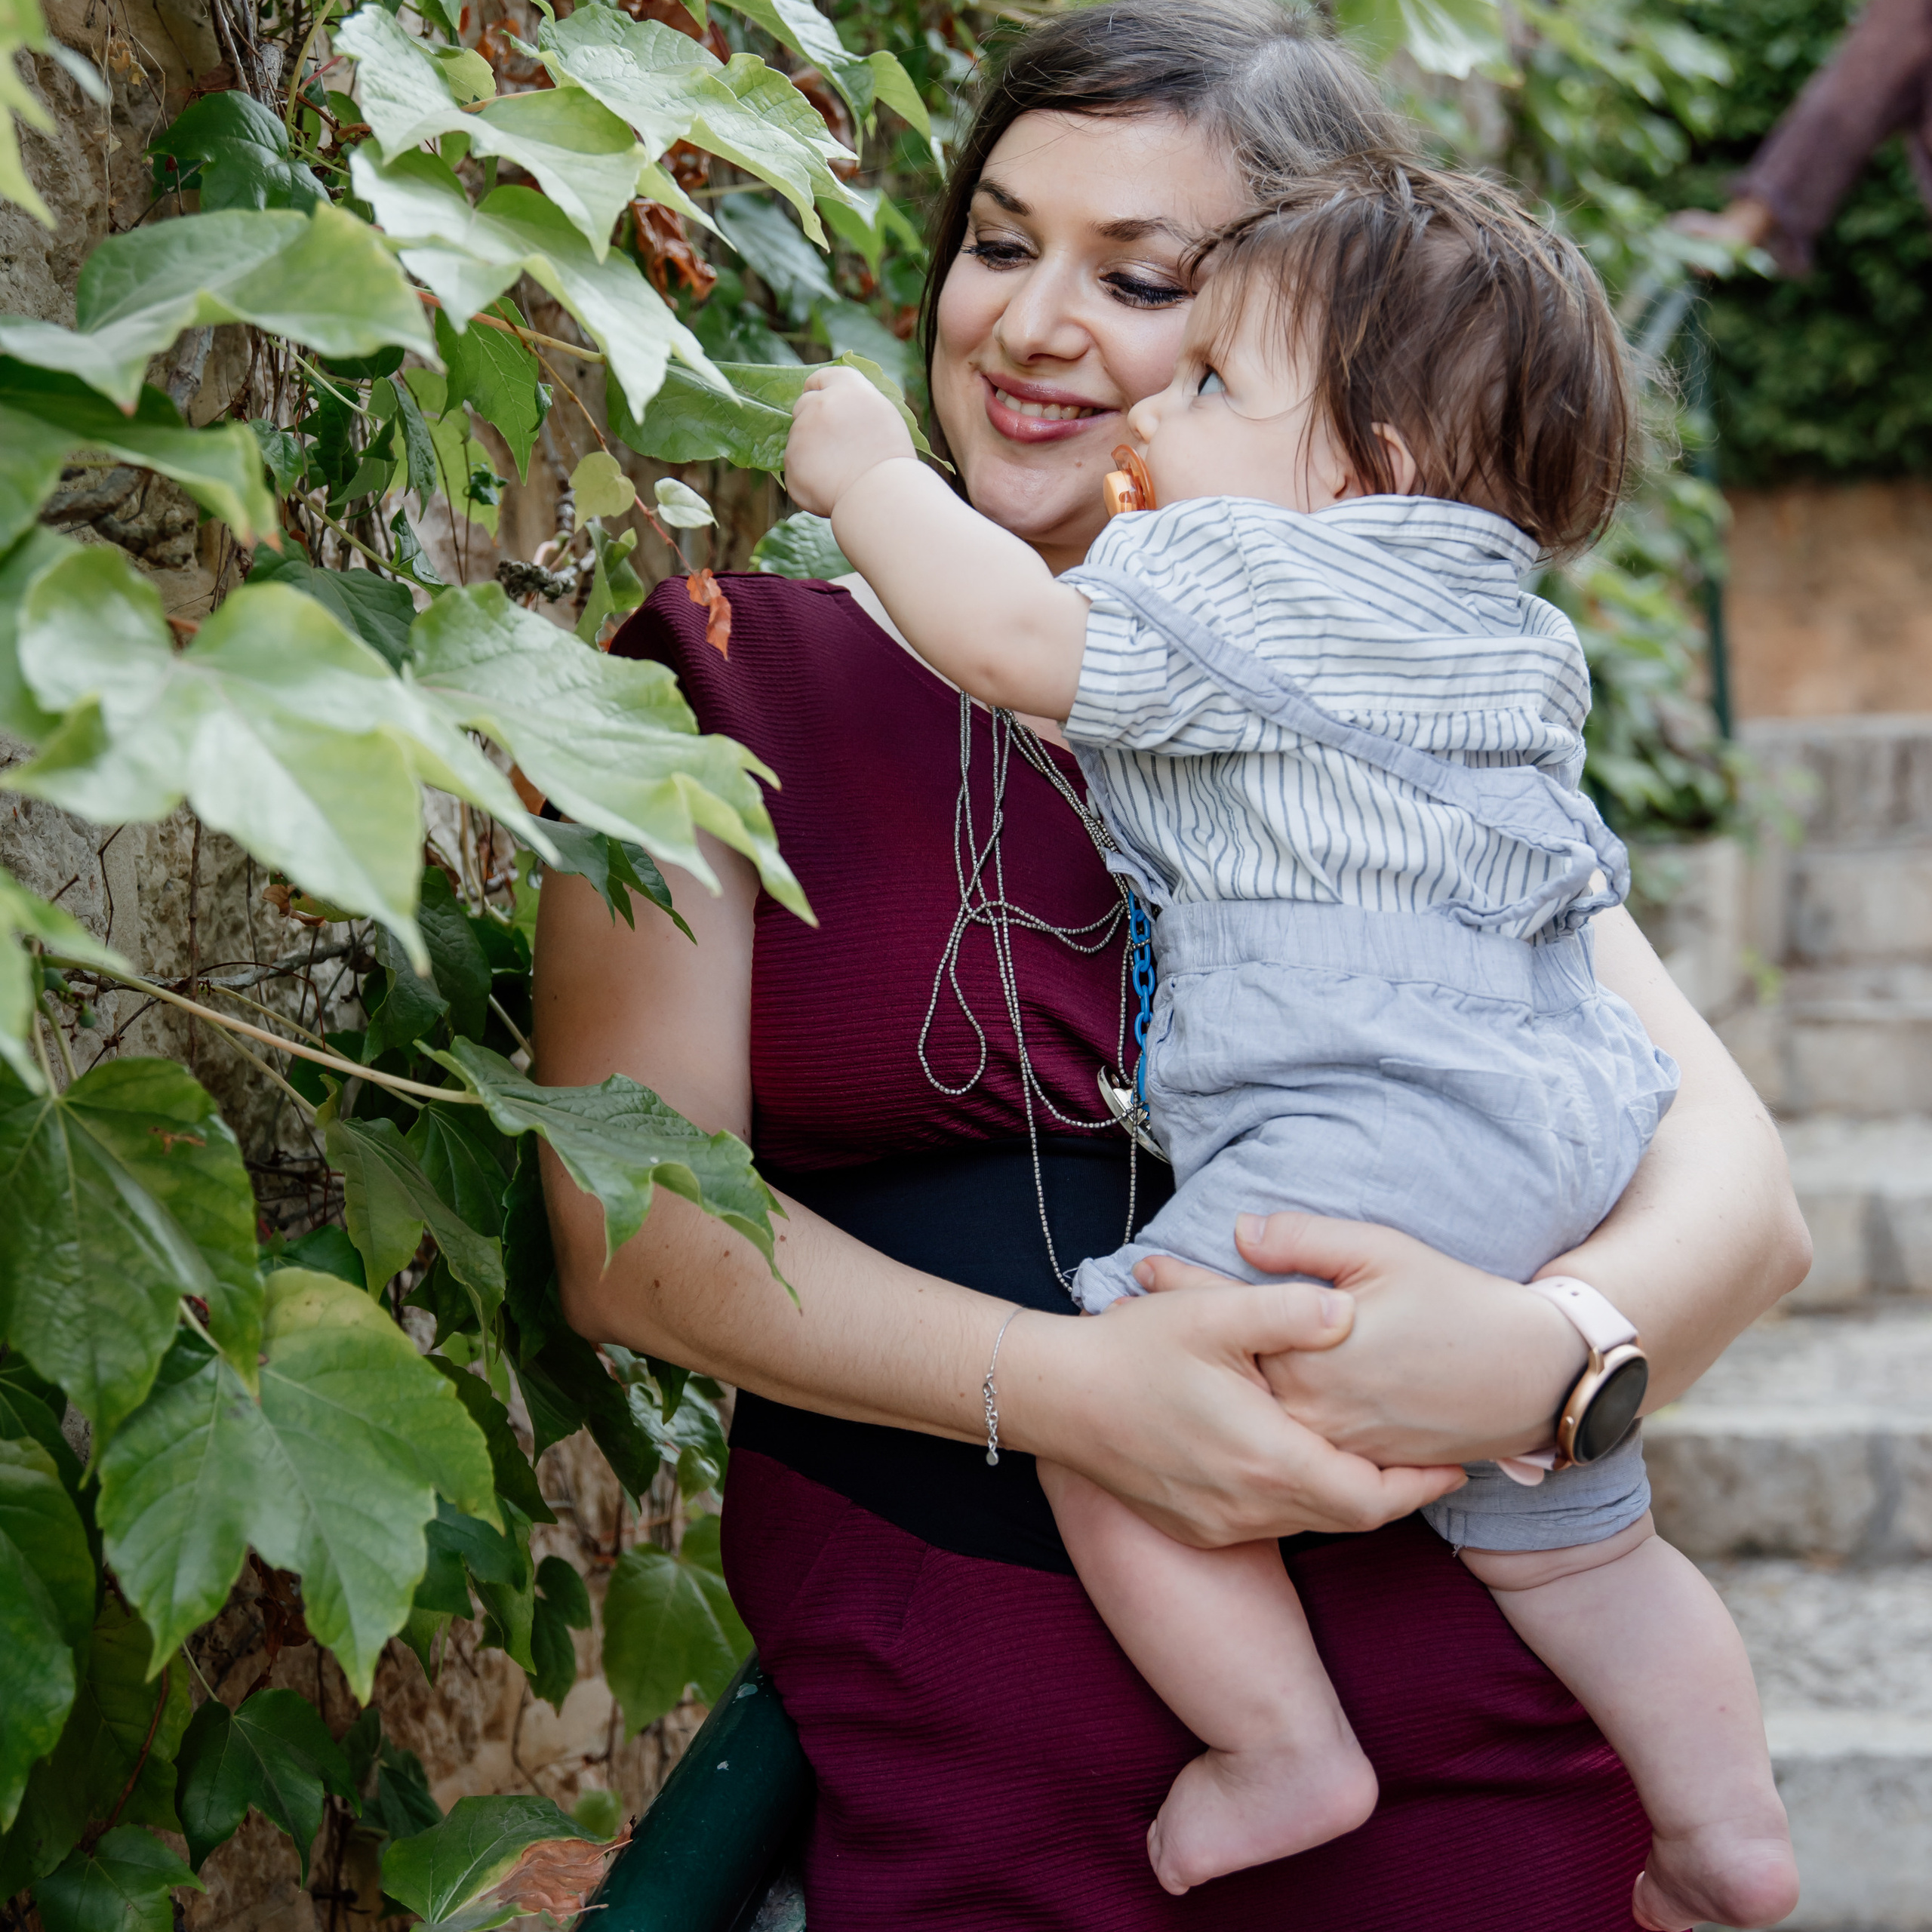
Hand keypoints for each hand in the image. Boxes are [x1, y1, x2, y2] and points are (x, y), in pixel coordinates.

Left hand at [783, 366, 917, 514]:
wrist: (880, 494)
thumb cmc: (891, 460)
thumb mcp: (882, 417)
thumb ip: (855, 406)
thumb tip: (840, 407)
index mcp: (846, 388)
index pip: (821, 378)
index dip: (818, 390)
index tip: (820, 401)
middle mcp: (820, 404)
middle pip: (803, 405)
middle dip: (811, 421)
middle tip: (830, 444)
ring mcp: (801, 431)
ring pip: (798, 439)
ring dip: (810, 452)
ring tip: (838, 473)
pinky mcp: (791, 460)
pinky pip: (795, 468)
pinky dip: (807, 478)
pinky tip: (828, 487)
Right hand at [1004, 1280, 1465, 1547]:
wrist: (1056, 1398)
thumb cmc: (1134, 1349)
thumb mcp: (1212, 1314)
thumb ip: (1289, 1309)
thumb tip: (1348, 1310)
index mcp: (1267, 1459)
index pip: (1370, 1498)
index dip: (1418, 1485)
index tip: (1454, 1464)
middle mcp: (1249, 1506)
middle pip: (1347, 1516)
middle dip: (1393, 1493)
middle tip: (1429, 1465)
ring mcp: (1219, 1523)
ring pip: (1308, 1521)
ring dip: (1345, 1496)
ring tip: (1376, 1460)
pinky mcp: (1195, 1527)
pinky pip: (1267, 1523)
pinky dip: (1298, 1501)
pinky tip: (1300, 1464)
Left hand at [1132, 1212, 1587, 1468]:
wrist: (1527, 1378)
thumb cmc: (1457, 1304)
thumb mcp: (1384, 1252)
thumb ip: (1307, 1242)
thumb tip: (1241, 1229)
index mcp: (1313, 1353)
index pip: (1229, 1314)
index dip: (1182, 1289)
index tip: (1143, 1270)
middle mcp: (1312, 1409)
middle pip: (1226, 1372)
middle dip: (1176, 1342)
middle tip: (1128, 1314)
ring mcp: (1330, 1445)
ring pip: (1249, 1415)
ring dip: (1202, 1389)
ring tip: (1158, 1361)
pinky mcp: (1351, 1464)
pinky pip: (1284, 1446)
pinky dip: (1247, 1423)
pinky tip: (1220, 1408)